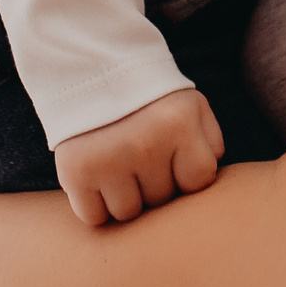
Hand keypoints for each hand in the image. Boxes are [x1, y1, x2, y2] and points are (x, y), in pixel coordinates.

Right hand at [51, 87, 224, 225]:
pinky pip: (94, 217)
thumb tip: (206, 184)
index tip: (169, 151)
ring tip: (115, 161)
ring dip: (122, 195)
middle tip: (136, 151)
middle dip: (151, 182)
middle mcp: (145, 143)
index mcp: (179, 123)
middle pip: (160, 200)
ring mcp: (108, 159)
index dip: (183, 171)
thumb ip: (209, 143)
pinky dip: (94, 205)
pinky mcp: (75, 172)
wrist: (88, 70)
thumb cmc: (147, 100)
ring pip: (127, 213)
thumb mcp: (189, 106)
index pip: (198, 181)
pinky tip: (94, 175)